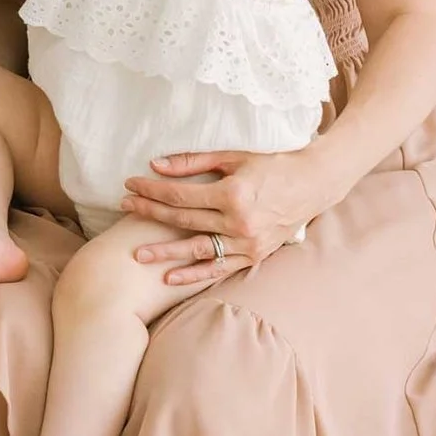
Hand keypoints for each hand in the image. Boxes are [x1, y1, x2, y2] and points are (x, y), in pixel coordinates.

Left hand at [118, 146, 338, 285]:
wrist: (312, 185)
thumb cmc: (271, 165)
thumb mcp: (233, 157)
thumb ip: (194, 162)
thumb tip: (156, 165)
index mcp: (233, 194)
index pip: (181, 195)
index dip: (152, 190)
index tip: (130, 185)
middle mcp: (239, 222)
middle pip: (183, 220)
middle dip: (150, 213)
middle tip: (123, 208)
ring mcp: (247, 242)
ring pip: (197, 249)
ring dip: (166, 252)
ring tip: (138, 254)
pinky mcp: (254, 255)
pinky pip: (219, 267)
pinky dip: (195, 274)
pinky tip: (171, 278)